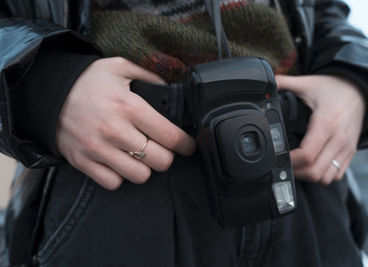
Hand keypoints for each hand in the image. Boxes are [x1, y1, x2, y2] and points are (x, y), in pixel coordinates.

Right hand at [56, 57, 195, 189]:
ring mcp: (97, 149)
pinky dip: (120, 177)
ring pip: (139, 176)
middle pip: (159, 161)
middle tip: (163, 150)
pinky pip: (112, 183)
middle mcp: (114, 130)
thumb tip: (171, 91)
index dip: (186, 144)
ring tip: (141, 157)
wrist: (46, 92)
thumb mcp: (120, 67)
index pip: (169, 135)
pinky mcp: (82, 161)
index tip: (189, 147)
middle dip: (167, 156)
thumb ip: (149, 76)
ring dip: (145, 168)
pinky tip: (120, 163)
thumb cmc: (87, 80)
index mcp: (128, 106)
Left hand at [275, 74, 365, 184]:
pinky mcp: (350, 153)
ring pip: (325, 177)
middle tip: (283, 163)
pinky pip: (336, 175)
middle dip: (295, 171)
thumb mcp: (307, 83)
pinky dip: (321, 176)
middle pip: (314, 171)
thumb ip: (284, 83)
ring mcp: (346, 149)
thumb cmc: (333, 88)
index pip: (307, 154)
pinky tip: (310, 166)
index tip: (277, 157)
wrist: (360, 90)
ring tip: (295, 166)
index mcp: (326, 123)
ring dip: (307, 176)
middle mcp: (338, 139)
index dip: (289, 160)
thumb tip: (267, 82)